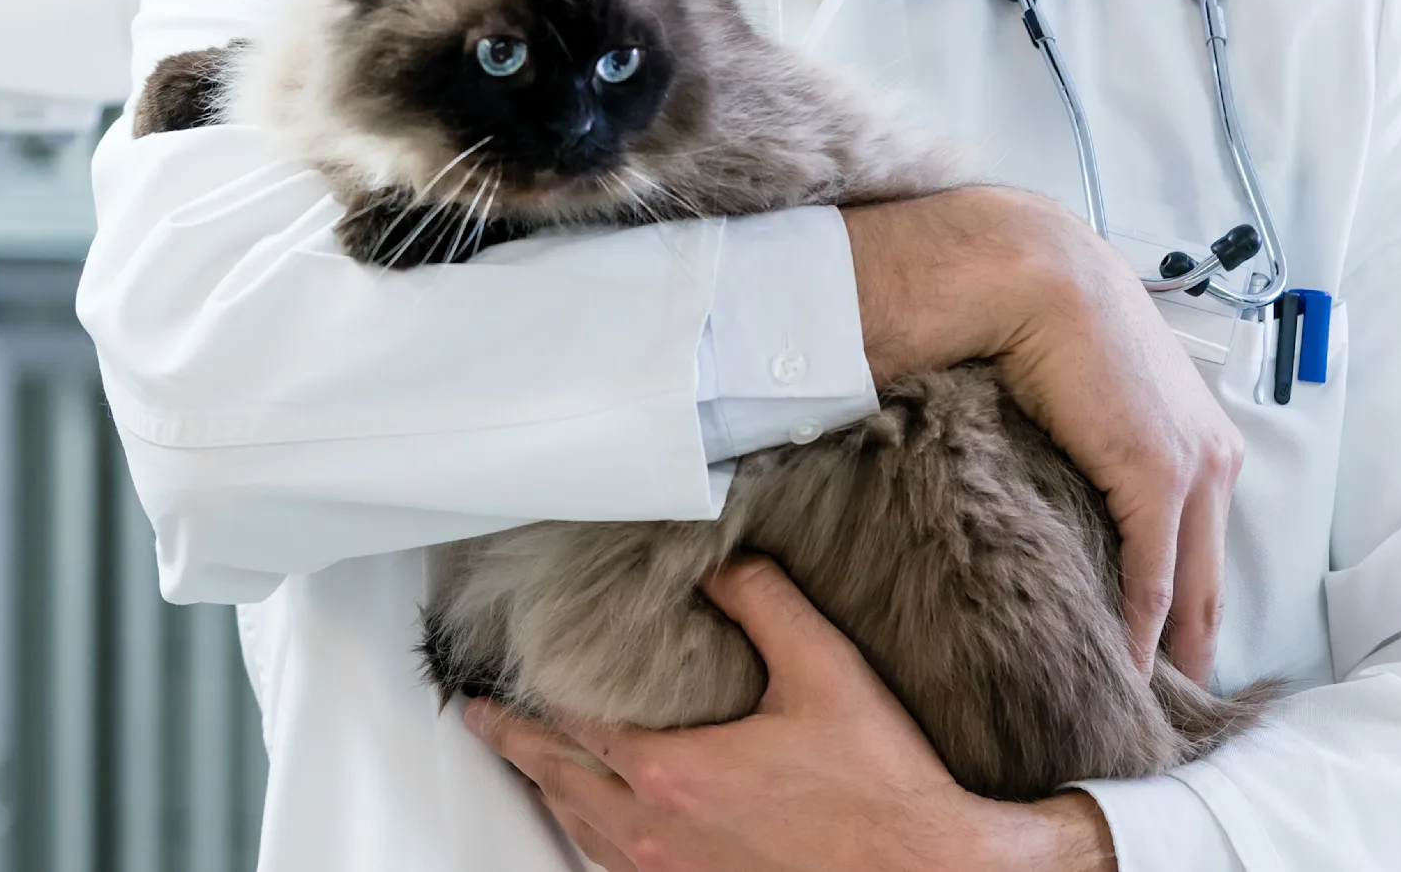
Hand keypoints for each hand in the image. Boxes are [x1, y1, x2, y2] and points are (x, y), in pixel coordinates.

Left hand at [465, 558, 1114, 871]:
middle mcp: (655, 830)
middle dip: (511, 742)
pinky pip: (613, 864)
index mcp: (673, 770)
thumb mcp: (824, 670)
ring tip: (526, 764)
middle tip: (478, 717)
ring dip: (544, 789)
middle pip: (557, 778)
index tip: (507, 673)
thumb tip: (721, 560)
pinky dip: (586, 833)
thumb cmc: (879, 787)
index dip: (537, 692)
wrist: (922, 870)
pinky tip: (594, 824)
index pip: (577, 721)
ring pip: (578, 829)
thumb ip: (765, 603)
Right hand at [842, 188, 1242, 679]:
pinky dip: (1139, 629)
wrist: (1039, 278)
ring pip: (1189, 587)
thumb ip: (1099, 449)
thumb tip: (1071, 494)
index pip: (1206, 546)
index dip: (1190, 608)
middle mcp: (1214, 458)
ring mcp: (1193, 470)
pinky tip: (1122, 670)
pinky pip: (1152, 576)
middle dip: (1192, 645)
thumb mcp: (1094, 400)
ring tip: (1142, 708)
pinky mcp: (1159, 478)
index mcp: (1203, 439)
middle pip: (1212, 579)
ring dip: (1168, 650)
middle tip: (1168, 711)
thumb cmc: (1053, 326)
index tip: (1169, 660)